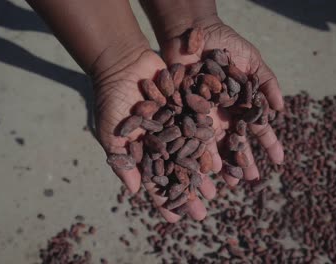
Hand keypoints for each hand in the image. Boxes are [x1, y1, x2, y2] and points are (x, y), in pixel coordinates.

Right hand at [93, 48, 214, 221]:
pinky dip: (212, 144)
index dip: (163, 200)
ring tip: (219, 190)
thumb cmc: (111, 100)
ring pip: (194, 154)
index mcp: (144, 151)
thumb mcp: (112, 133)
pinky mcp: (188, 108)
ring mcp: (176, 125)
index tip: (175, 220)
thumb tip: (134, 192)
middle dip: (189, 191)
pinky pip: (202, 129)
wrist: (123, 63)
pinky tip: (224, 158)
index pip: (155, 181)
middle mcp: (162, 141)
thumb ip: (122, 162)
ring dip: (205, 172)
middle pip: (178, 171)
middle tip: (202, 214)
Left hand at [160, 20, 284, 186]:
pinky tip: (207, 167)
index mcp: (240, 104)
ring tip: (229, 182)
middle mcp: (222, 114)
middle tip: (250, 179)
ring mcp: (203, 115)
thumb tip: (282, 109)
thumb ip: (267, 83)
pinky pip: (191, 136)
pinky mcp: (183, 113)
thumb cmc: (226, 44)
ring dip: (222, 164)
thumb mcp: (252, 61)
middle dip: (243, 160)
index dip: (269, 143)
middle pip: (235, 141)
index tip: (280, 161)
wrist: (193, 32)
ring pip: (214, 145)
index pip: (257, 127)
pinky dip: (199, 152)